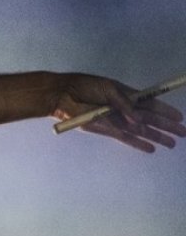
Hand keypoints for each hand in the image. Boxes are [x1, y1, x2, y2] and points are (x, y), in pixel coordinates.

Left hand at [52, 75, 185, 151]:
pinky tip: (151, 149)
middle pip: (149, 119)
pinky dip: (137, 143)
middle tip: (183, 133)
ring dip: (157, 136)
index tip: (179, 117)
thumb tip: (139, 120)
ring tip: (172, 144)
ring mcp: (116, 120)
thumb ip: (125, 103)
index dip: (165, 110)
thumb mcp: (108, 89)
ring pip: (141, 130)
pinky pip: (125, 138)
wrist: (63, 96)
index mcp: (126, 94)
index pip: (151, 103)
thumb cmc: (85, 87)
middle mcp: (124, 108)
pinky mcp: (106, 129)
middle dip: (166, 126)